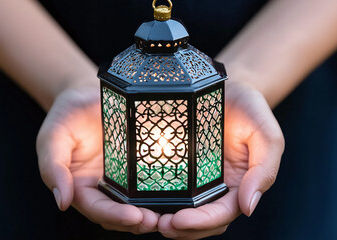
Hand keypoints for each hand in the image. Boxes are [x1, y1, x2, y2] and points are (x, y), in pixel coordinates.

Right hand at [36, 79, 158, 233]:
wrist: (88, 96)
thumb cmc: (67, 117)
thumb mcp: (53, 139)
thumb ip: (53, 168)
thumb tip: (62, 202)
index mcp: (82, 188)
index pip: (98, 209)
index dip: (115, 216)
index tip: (134, 217)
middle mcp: (104, 187)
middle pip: (122, 212)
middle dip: (139, 220)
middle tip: (157, 220)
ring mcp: (124, 177)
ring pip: (140, 202)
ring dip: (155, 211)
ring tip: (171, 214)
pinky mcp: (139, 163)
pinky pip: (152, 179)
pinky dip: (163, 190)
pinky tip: (178, 192)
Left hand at [158, 81, 284, 238]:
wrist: (227, 89)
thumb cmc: (250, 111)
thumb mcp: (266, 136)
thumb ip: (264, 170)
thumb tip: (248, 207)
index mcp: (237, 186)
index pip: (221, 214)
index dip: (202, 222)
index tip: (180, 220)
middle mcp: (214, 187)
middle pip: (198, 220)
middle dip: (181, 228)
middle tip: (160, 224)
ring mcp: (194, 178)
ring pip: (179, 208)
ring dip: (164, 219)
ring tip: (146, 219)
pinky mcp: (177, 163)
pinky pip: (165, 185)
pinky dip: (154, 197)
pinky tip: (139, 199)